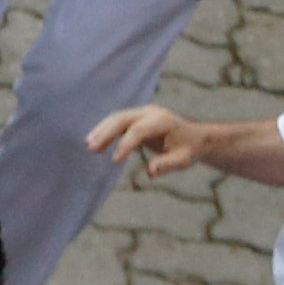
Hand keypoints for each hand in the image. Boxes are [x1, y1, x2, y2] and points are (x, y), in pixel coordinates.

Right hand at [86, 102, 203, 176]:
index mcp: (162, 121)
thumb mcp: (183, 160)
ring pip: (117, 118)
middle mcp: (150, 112)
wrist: (194, 137)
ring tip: (88, 144)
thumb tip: (150, 172)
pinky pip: (118, 121)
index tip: (115, 160)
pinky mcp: (136, 117)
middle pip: (123, 118)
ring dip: (102, 130)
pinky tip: (95, 142)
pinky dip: (106, 130)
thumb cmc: (189, 150)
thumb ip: (167, 165)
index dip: (126, 144)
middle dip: (106, 132)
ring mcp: (142, 113)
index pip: (139, 130)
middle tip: (91, 146)